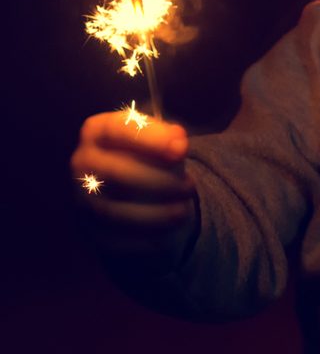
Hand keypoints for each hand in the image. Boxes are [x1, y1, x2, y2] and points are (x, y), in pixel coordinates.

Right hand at [71, 110, 197, 264]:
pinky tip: (168, 233)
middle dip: (158, 180)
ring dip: (154, 213)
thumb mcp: (160, 137)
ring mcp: (80, 198)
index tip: (182, 149)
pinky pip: (112, 239)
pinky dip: (143, 238)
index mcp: (97, 131)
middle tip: (190, 186)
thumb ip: (169, 137)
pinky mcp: (87, 229)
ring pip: (112, 210)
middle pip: (115, 173)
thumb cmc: (148, 152)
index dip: (151, 139)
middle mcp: (82, 163)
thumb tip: (179, 143)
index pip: (118, 130)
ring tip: (184, 210)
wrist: (130, 184)